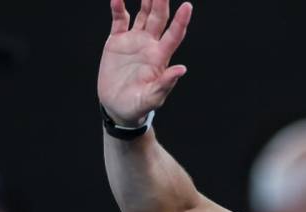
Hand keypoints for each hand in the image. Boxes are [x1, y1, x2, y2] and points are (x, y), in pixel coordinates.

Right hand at [98, 0, 191, 125]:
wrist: (118, 107)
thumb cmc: (138, 105)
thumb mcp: (152, 98)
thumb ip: (165, 84)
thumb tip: (182, 69)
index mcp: (160, 57)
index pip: (174, 35)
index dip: (181, 21)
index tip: (188, 6)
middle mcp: (150, 45)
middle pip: (159, 18)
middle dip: (161, 2)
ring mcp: (134, 41)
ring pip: (143, 15)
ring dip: (146, 0)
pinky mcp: (117, 41)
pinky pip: (119, 20)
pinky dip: (118, 8)